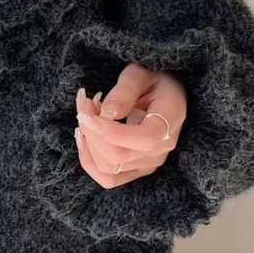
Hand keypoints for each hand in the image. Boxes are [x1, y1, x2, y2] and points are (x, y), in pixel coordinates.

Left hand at [74, 63, 185, 188]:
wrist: (164, 95)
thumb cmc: (153, 80)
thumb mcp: (140, 74)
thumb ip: (125, 90)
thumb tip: (107, 113)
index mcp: (170, 121)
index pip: (144, 139)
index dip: (111, 132)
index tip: (88, 115)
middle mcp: (161, 150)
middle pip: (118, 157)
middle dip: (92, 133)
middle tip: (83, 106)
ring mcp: (149, 164)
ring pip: (108, 169)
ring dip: (88, 144)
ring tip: (85, 117)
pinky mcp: (136, 171)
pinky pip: (108, 178)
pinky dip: (90, 160)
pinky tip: (84, 138)